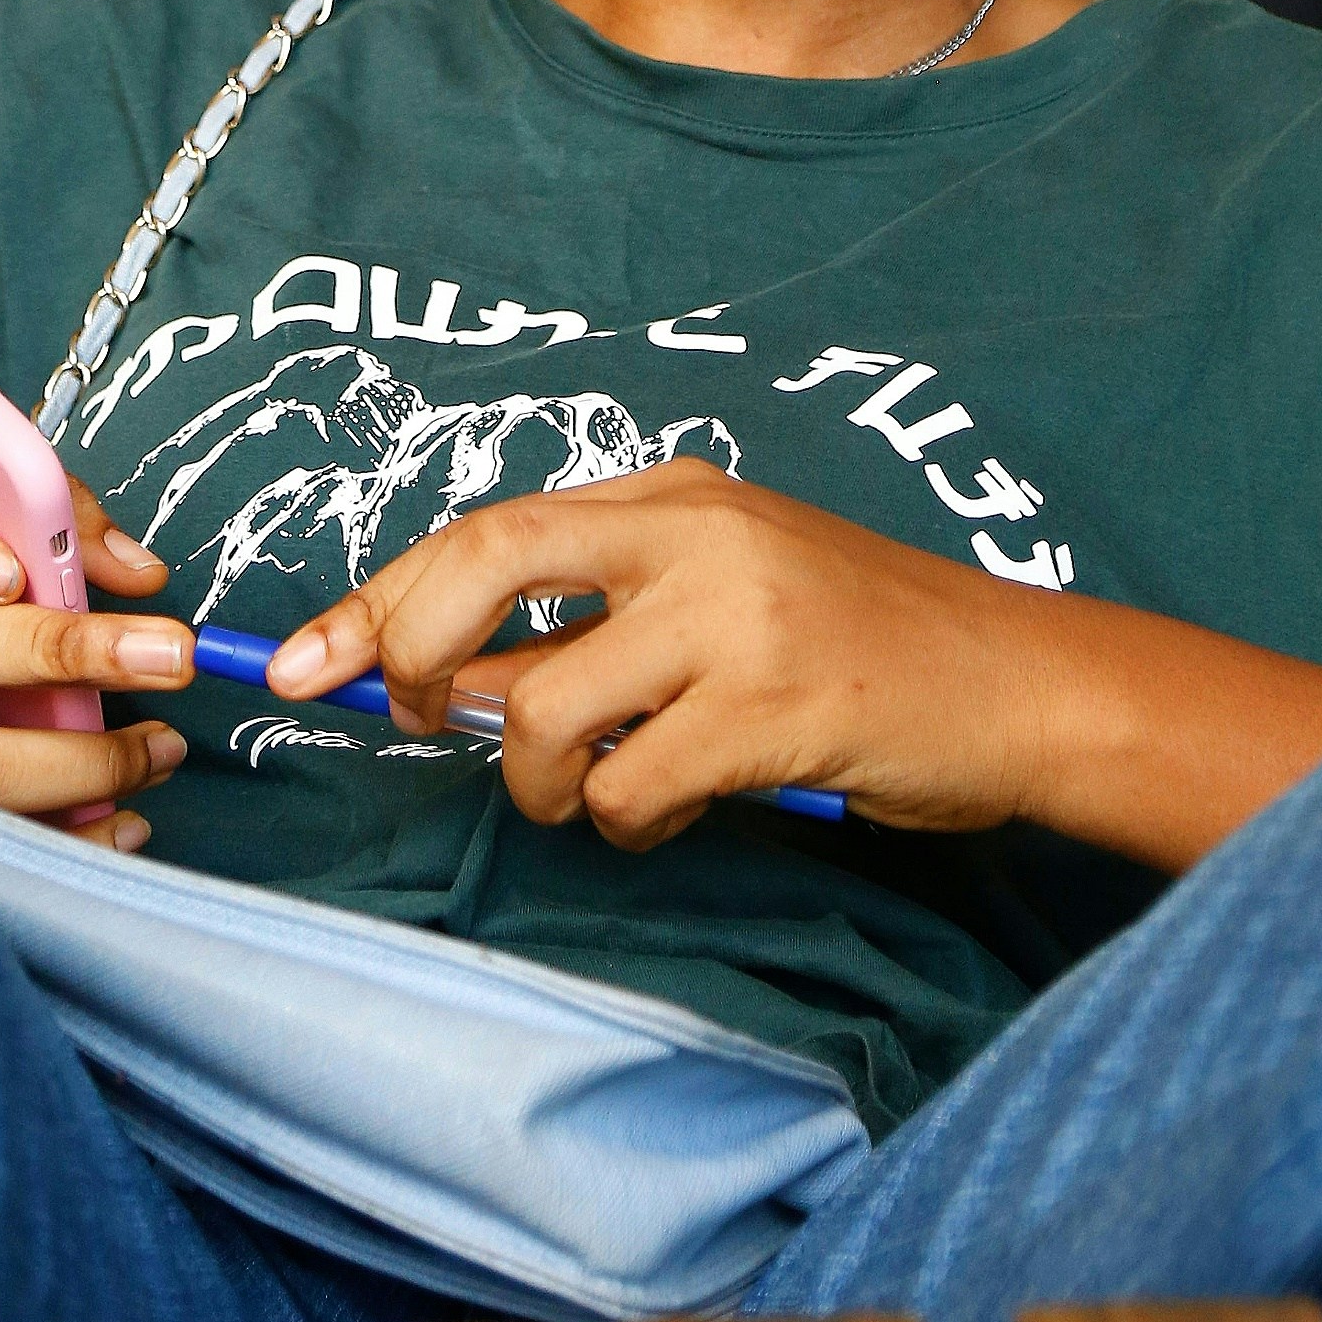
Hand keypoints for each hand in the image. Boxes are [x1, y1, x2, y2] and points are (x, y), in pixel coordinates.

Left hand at [265, 461, 1321, 867]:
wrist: (1022, 682)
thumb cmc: (865, 647)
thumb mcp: (726, 595)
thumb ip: (598, 621)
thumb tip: (450, 683)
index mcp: (672, 498)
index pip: (484, 529)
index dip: (377, 599)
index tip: (299, 661)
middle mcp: (694, 538)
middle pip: (483, 566)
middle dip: (407, 651)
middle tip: (416, 719)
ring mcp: (735, 619)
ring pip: (546, 712)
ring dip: (549, 785)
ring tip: (610, 794)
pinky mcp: (775, 710)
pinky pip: (634, 789)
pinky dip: (633, 824)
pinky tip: (686, 808)